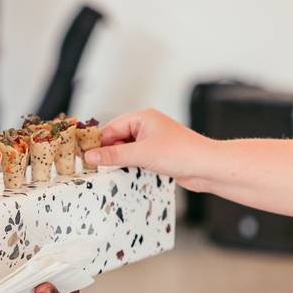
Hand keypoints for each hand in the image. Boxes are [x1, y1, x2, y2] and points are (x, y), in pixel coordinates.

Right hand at [84, 109, 213, 190]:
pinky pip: (137, 159)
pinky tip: (126, 174)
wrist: (208, 168)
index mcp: (143, 118)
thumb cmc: (182, 153)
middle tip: (93, 166)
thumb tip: (90, 156)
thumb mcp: (141, 154)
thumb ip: (113, 155)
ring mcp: (154, 142)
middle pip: (117, 139)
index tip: (84, 154)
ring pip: (127, 150)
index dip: (97, 141)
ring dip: (119, 161)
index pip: (111, 127)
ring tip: (109, 172)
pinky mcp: (158, 156)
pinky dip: (130, 166)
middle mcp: (148, 127)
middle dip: (107, 152)